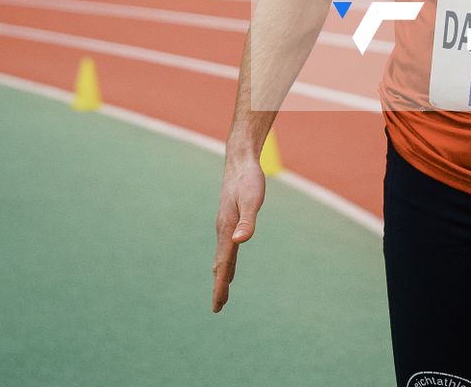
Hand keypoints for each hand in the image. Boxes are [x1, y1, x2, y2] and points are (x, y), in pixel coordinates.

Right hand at [211, 155, 264, 312]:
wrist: (240, 161)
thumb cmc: (249, 180)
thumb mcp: (253, 200)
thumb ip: (248, 221)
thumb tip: (239, 241)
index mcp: (227, 229)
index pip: (224, 264)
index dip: (221, 285)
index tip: (218, 304)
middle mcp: (224, 230)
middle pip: (220, 264)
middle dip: (218, 286)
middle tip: (217, 308)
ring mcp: (225, 226)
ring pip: (222, 257)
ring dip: (221, 276)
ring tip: (221, 292)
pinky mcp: (230, 221)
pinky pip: (227, 248)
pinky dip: (226, 262)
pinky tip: (228, 266)